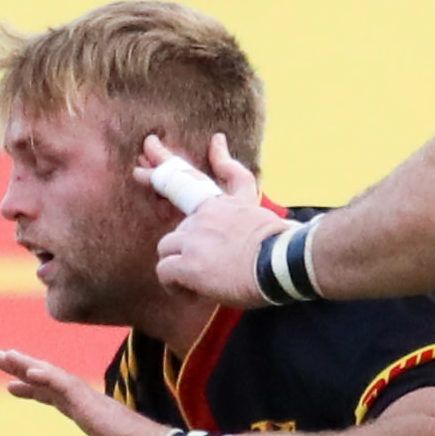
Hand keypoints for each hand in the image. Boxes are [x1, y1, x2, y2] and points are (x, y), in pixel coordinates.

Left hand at [0, 348, 168, 435]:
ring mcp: (95, 404)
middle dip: (25, 370)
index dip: (37, 391)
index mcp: (95, 420)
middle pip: (51, 383)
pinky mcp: (98, 407)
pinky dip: (48, 378)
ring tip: (3, 356)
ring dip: (28, 366)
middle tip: (0, 357)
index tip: (14, 386)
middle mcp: (93, 406)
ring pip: (55, 379)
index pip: (60, 399)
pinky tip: (29, 372)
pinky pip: (68, 387)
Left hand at [146, 132, 286, 306]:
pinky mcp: (189, 264)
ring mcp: (194, 238)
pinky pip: (164, 272)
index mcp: (220, 203)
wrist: (285, 262)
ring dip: (180, 268)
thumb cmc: (278, 240)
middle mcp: (203, 216)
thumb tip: (220, 142)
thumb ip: (235, 178)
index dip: (163, 163)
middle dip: (181, 250)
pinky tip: (194, 293)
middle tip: (194, 269)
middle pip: (174, 232)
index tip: (149, 146)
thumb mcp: (256, 201)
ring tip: (205, 283)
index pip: (187, 178)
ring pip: (167, 249)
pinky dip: (175, 286)